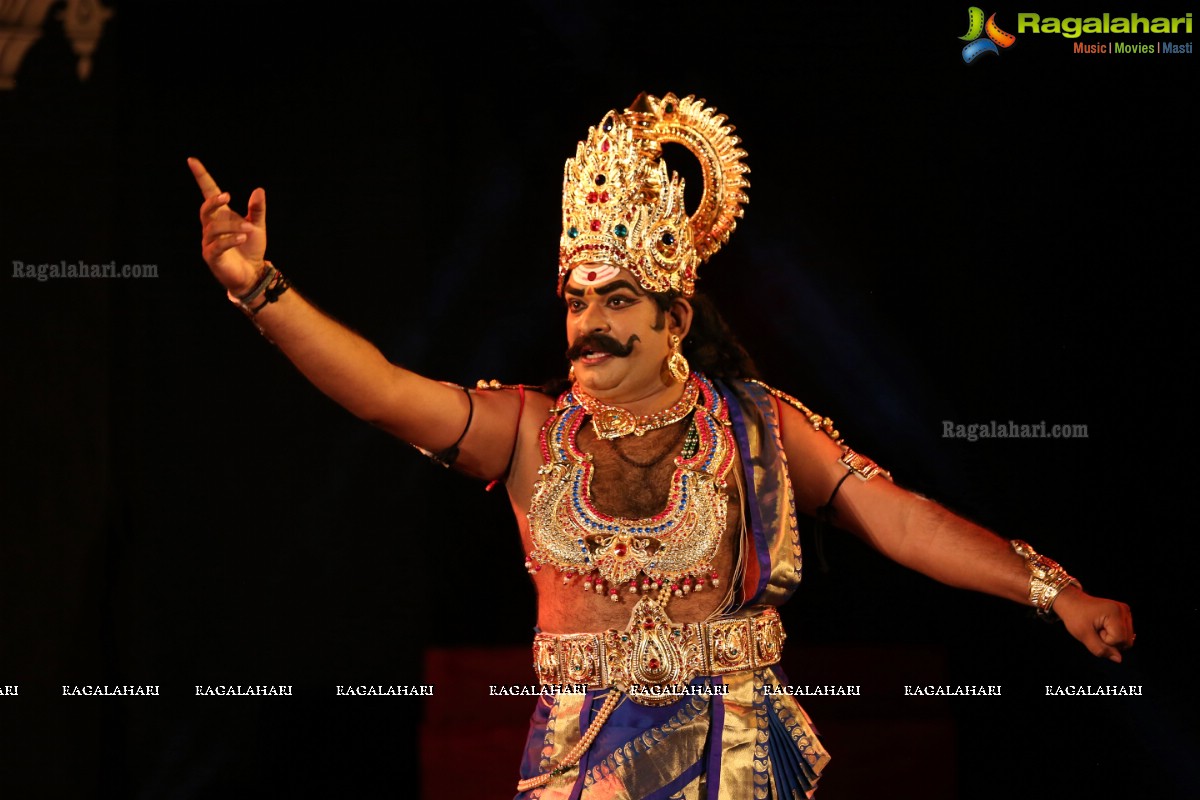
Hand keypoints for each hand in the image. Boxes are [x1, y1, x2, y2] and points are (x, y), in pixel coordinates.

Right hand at [188, 157, 267, 295]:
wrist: (252, 274)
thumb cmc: (251, 248)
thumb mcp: (258, 226)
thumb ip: (257, 210)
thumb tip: (259, 189)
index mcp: (221, 216)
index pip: (207, 193)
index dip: (201, 177)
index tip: (192, 160)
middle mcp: (211, 227)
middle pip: (205, 209)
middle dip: (213, 201)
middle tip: (228, 197)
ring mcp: (209, 242)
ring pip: (213, 228)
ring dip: (232, 226)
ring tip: (249, 229)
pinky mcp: (212, 257)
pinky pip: (216, 245)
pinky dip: (229, 239)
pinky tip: (242, 237)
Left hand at [1052, 585, 1134, 662]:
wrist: (1072, 602)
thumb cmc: (1075, 616)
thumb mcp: (1083, 635)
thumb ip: (1100, 649)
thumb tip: (1119, 659)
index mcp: (1115, 612)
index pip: (1119, 640)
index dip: (1105, 641)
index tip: (1093, 630)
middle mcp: (1124, 610)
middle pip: (1126, 641)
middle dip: (1110, 641)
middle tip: (1096, 630)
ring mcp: (1125, 611)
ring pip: (1127, 639)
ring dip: (1112, 638)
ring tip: (1099, 628)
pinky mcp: (1124, 614)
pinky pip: (1125, 634)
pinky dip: (1114, 634)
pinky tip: (1103, 627)